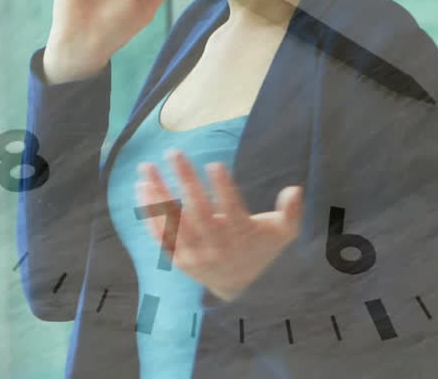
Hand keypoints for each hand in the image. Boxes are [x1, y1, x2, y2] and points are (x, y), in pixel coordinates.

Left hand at [135, 149, 302, 301]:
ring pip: (173, 221)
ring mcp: (194, 253)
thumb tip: (295, 189)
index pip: (231, 208)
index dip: (224, 187)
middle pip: (197, 210)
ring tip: (147, 169)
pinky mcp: (178, 259)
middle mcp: (215, 246)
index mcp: (240, 235)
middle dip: (185, 179)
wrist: (239, 286)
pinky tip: (142, 189)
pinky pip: (160, 235)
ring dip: (158, 194)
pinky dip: (150, 214)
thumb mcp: (281, 233)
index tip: (215, 164)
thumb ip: (291, 213)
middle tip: (174, 152)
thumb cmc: (260, 249)